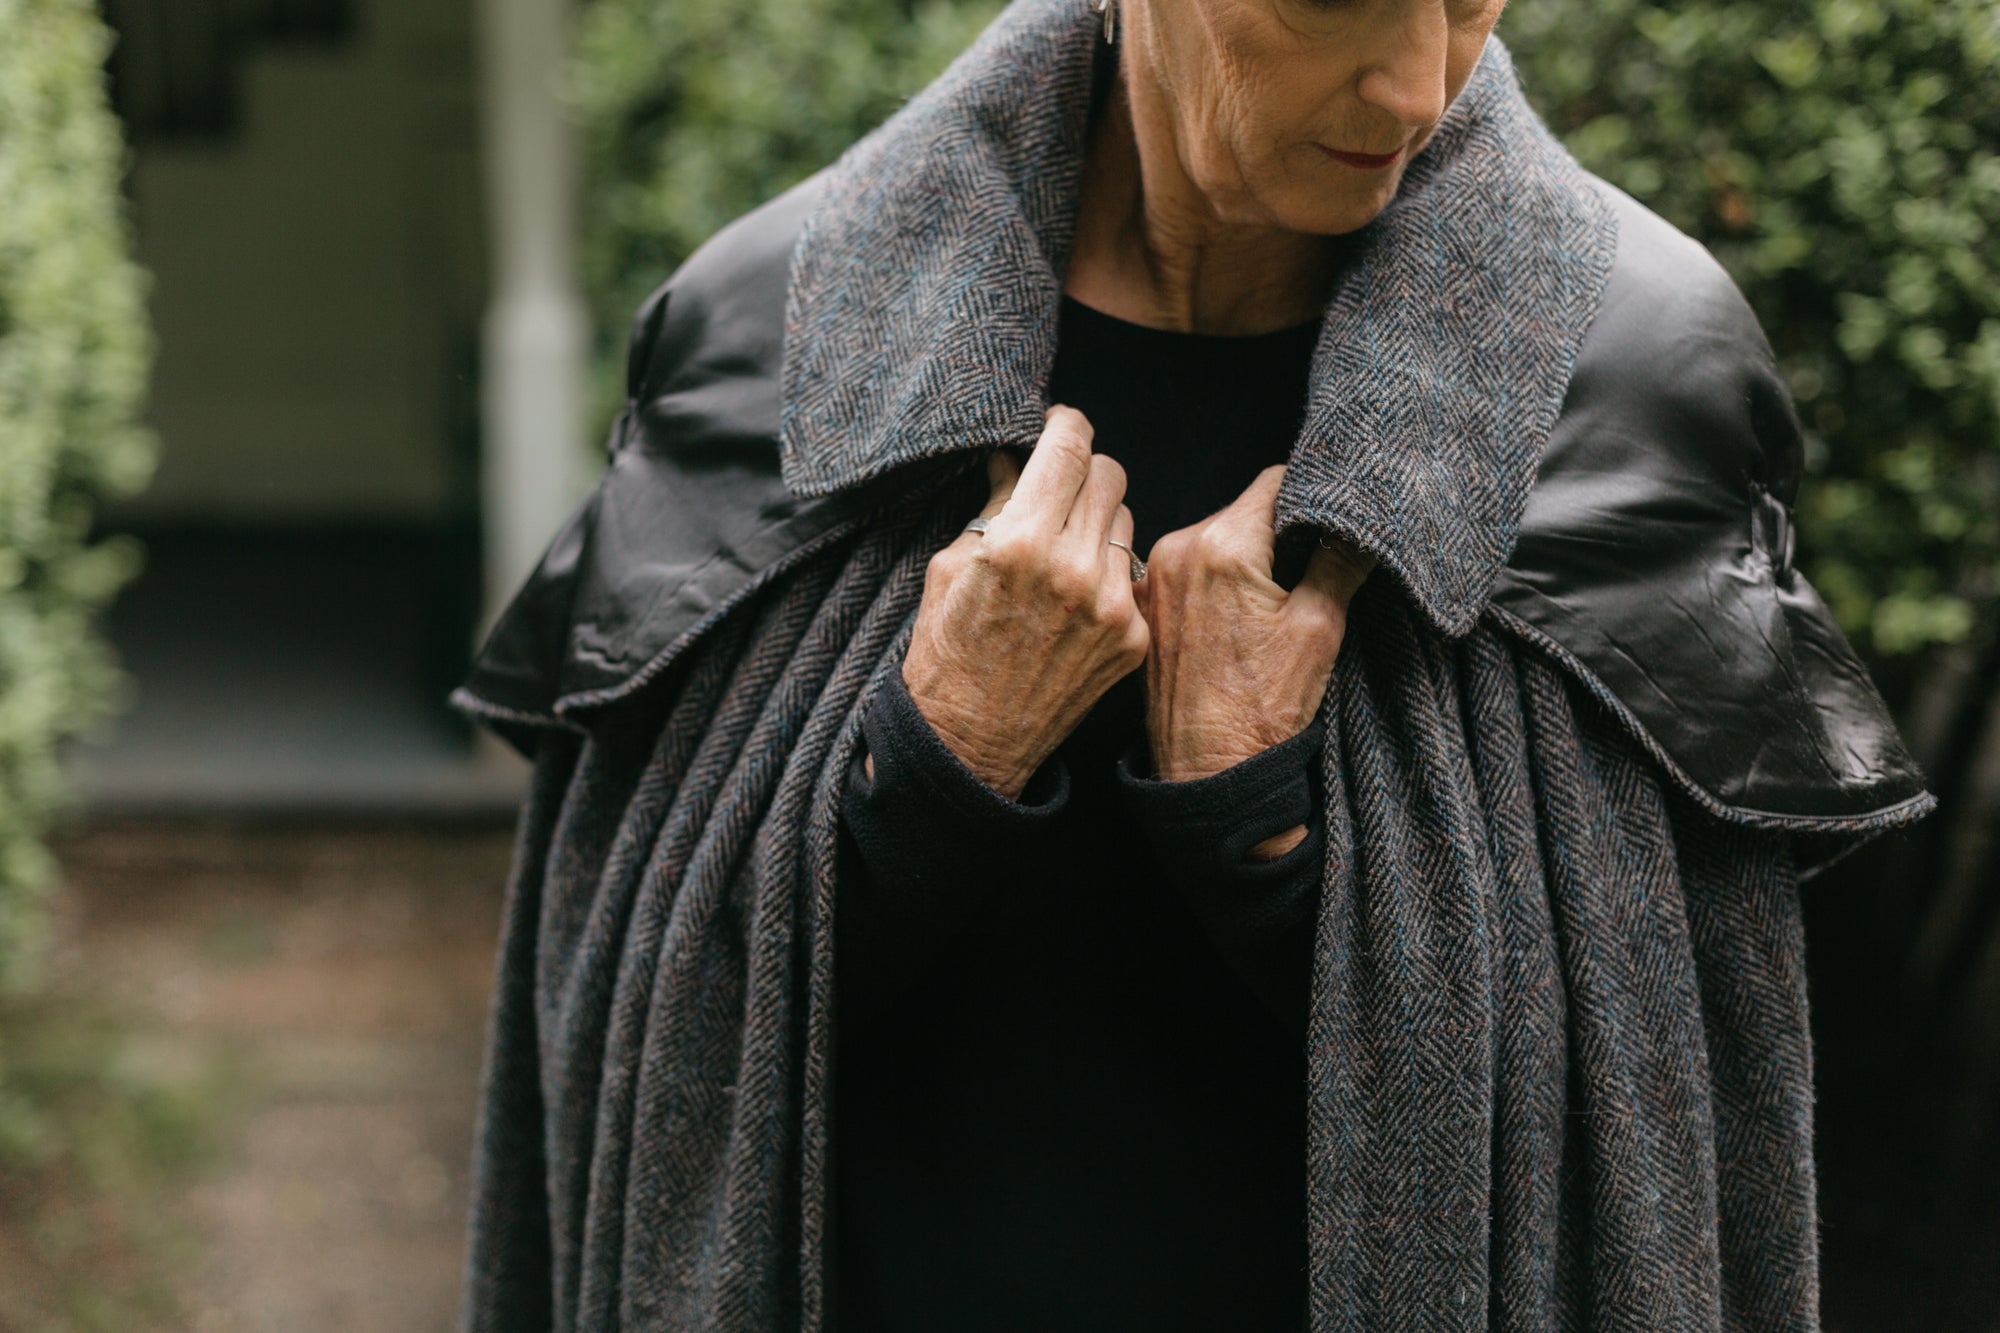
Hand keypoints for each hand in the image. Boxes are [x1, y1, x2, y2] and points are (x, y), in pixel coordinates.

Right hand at [899, 406, 1149, 798]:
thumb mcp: (951, 566)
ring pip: (1126, 517)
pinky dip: (1107, 572)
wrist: (969, 744)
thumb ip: (993, 506)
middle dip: (1082, 470)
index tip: (1058, 427)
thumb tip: (1015, 456)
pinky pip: (1132, 573)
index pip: (1069, 445)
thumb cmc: (946, 651)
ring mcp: (1110, 606)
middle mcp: (1074, 569)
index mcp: (1019, 542)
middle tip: (1058, 487)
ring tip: (1063, 548)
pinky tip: (1075, 597)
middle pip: (1109, 471)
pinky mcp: (1131, 638)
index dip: (1064, 425)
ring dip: (1098, 519)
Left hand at [1139, 466, 1373, 853]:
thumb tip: (1363, 516)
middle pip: (1244, 510)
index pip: (1275, 483)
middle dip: (1281, 530)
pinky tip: (1238, 619)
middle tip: (1314, 566)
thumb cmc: (1262, 709)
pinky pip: (1188, 570)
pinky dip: (1216, 580)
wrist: (1207, 773)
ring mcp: (1153, 578)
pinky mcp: (1144, 606)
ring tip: (1274, 603)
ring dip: (1248, 556)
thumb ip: (1340, 558)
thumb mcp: (1319, 627)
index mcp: (1221, 545)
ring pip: (1216, 538)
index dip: (1312, 494)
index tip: (1334, 515)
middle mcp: (1175, 549)